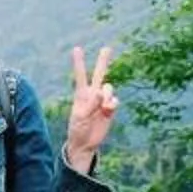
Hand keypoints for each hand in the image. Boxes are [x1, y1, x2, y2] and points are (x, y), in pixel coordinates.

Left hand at [63, 45, 117, 168]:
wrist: (85, 143)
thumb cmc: (77, 129)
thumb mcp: (81, 116)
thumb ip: (91, 103)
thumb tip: (101, 92)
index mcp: (81, 94)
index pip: (80, 75)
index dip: (79, 62)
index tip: (77, 48)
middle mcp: (92, 94)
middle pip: (100, 74)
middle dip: (103, 61)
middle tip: (107, 48)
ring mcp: (102, 101)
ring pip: (109, 88)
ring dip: (107, 96)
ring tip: (103, 107)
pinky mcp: (110, 109)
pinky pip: (115, 101)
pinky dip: (112, 104)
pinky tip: (107, 111)